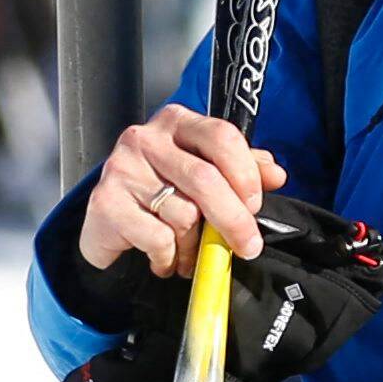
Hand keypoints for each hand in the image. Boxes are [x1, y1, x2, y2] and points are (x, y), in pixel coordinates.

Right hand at [77, 105, 283, 284]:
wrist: (109, 222)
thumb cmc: (164, 193)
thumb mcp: (205, 173)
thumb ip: (242, 169)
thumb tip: (276, 174)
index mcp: (176, 122)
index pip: (221, 136)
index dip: (245, 174)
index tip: (255, 205)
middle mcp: (146, 138)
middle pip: (205, 178)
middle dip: (234, 219)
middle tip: (248, 246)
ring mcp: (122, 168)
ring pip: (182, 214)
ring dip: (195, 246)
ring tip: (190, 254)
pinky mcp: (106, 203)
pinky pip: (158, 239)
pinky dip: (169, 257)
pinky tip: (165, 258)